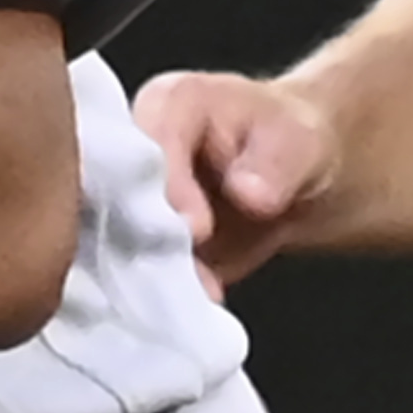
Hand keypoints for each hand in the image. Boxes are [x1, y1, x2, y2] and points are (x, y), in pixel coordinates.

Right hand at [130, 67, 340, 298]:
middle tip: (182, 274)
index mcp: (166, 104)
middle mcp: (134, 147)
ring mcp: (130, 195)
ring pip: (116, 236)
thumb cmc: (288, 140)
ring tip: (190, 298)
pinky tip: (186, 307)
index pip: (146, 140)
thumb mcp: (298, 142)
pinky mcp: (139, 239)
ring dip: (149, 273)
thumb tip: (248, 194)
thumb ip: (274, 165)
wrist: (295, 178)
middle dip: (143, 236)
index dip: (168, 184)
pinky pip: (135, 269)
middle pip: (114, 190)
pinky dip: (159, 294)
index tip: (197, 227)